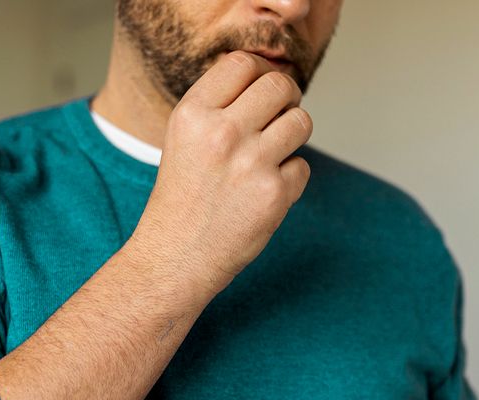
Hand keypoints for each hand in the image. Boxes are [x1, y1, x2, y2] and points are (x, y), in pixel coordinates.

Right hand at [133, 51, 313, 294]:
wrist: (176, 257)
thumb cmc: (183, 197)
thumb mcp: (184, 138)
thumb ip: (220, 105)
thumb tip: (269, 78)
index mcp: (193, 113)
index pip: (243, 63)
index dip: (262, 71)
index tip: (264, 87)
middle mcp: (221, 132)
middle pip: (280, 85)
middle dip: (288, 98)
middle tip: (281, 115)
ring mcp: (251, 163)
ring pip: (301, 122)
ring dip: (293, 135)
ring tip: (273, 154)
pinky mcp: (274, 194)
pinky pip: (302, 166)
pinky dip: (290, 178)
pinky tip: (264, 192)